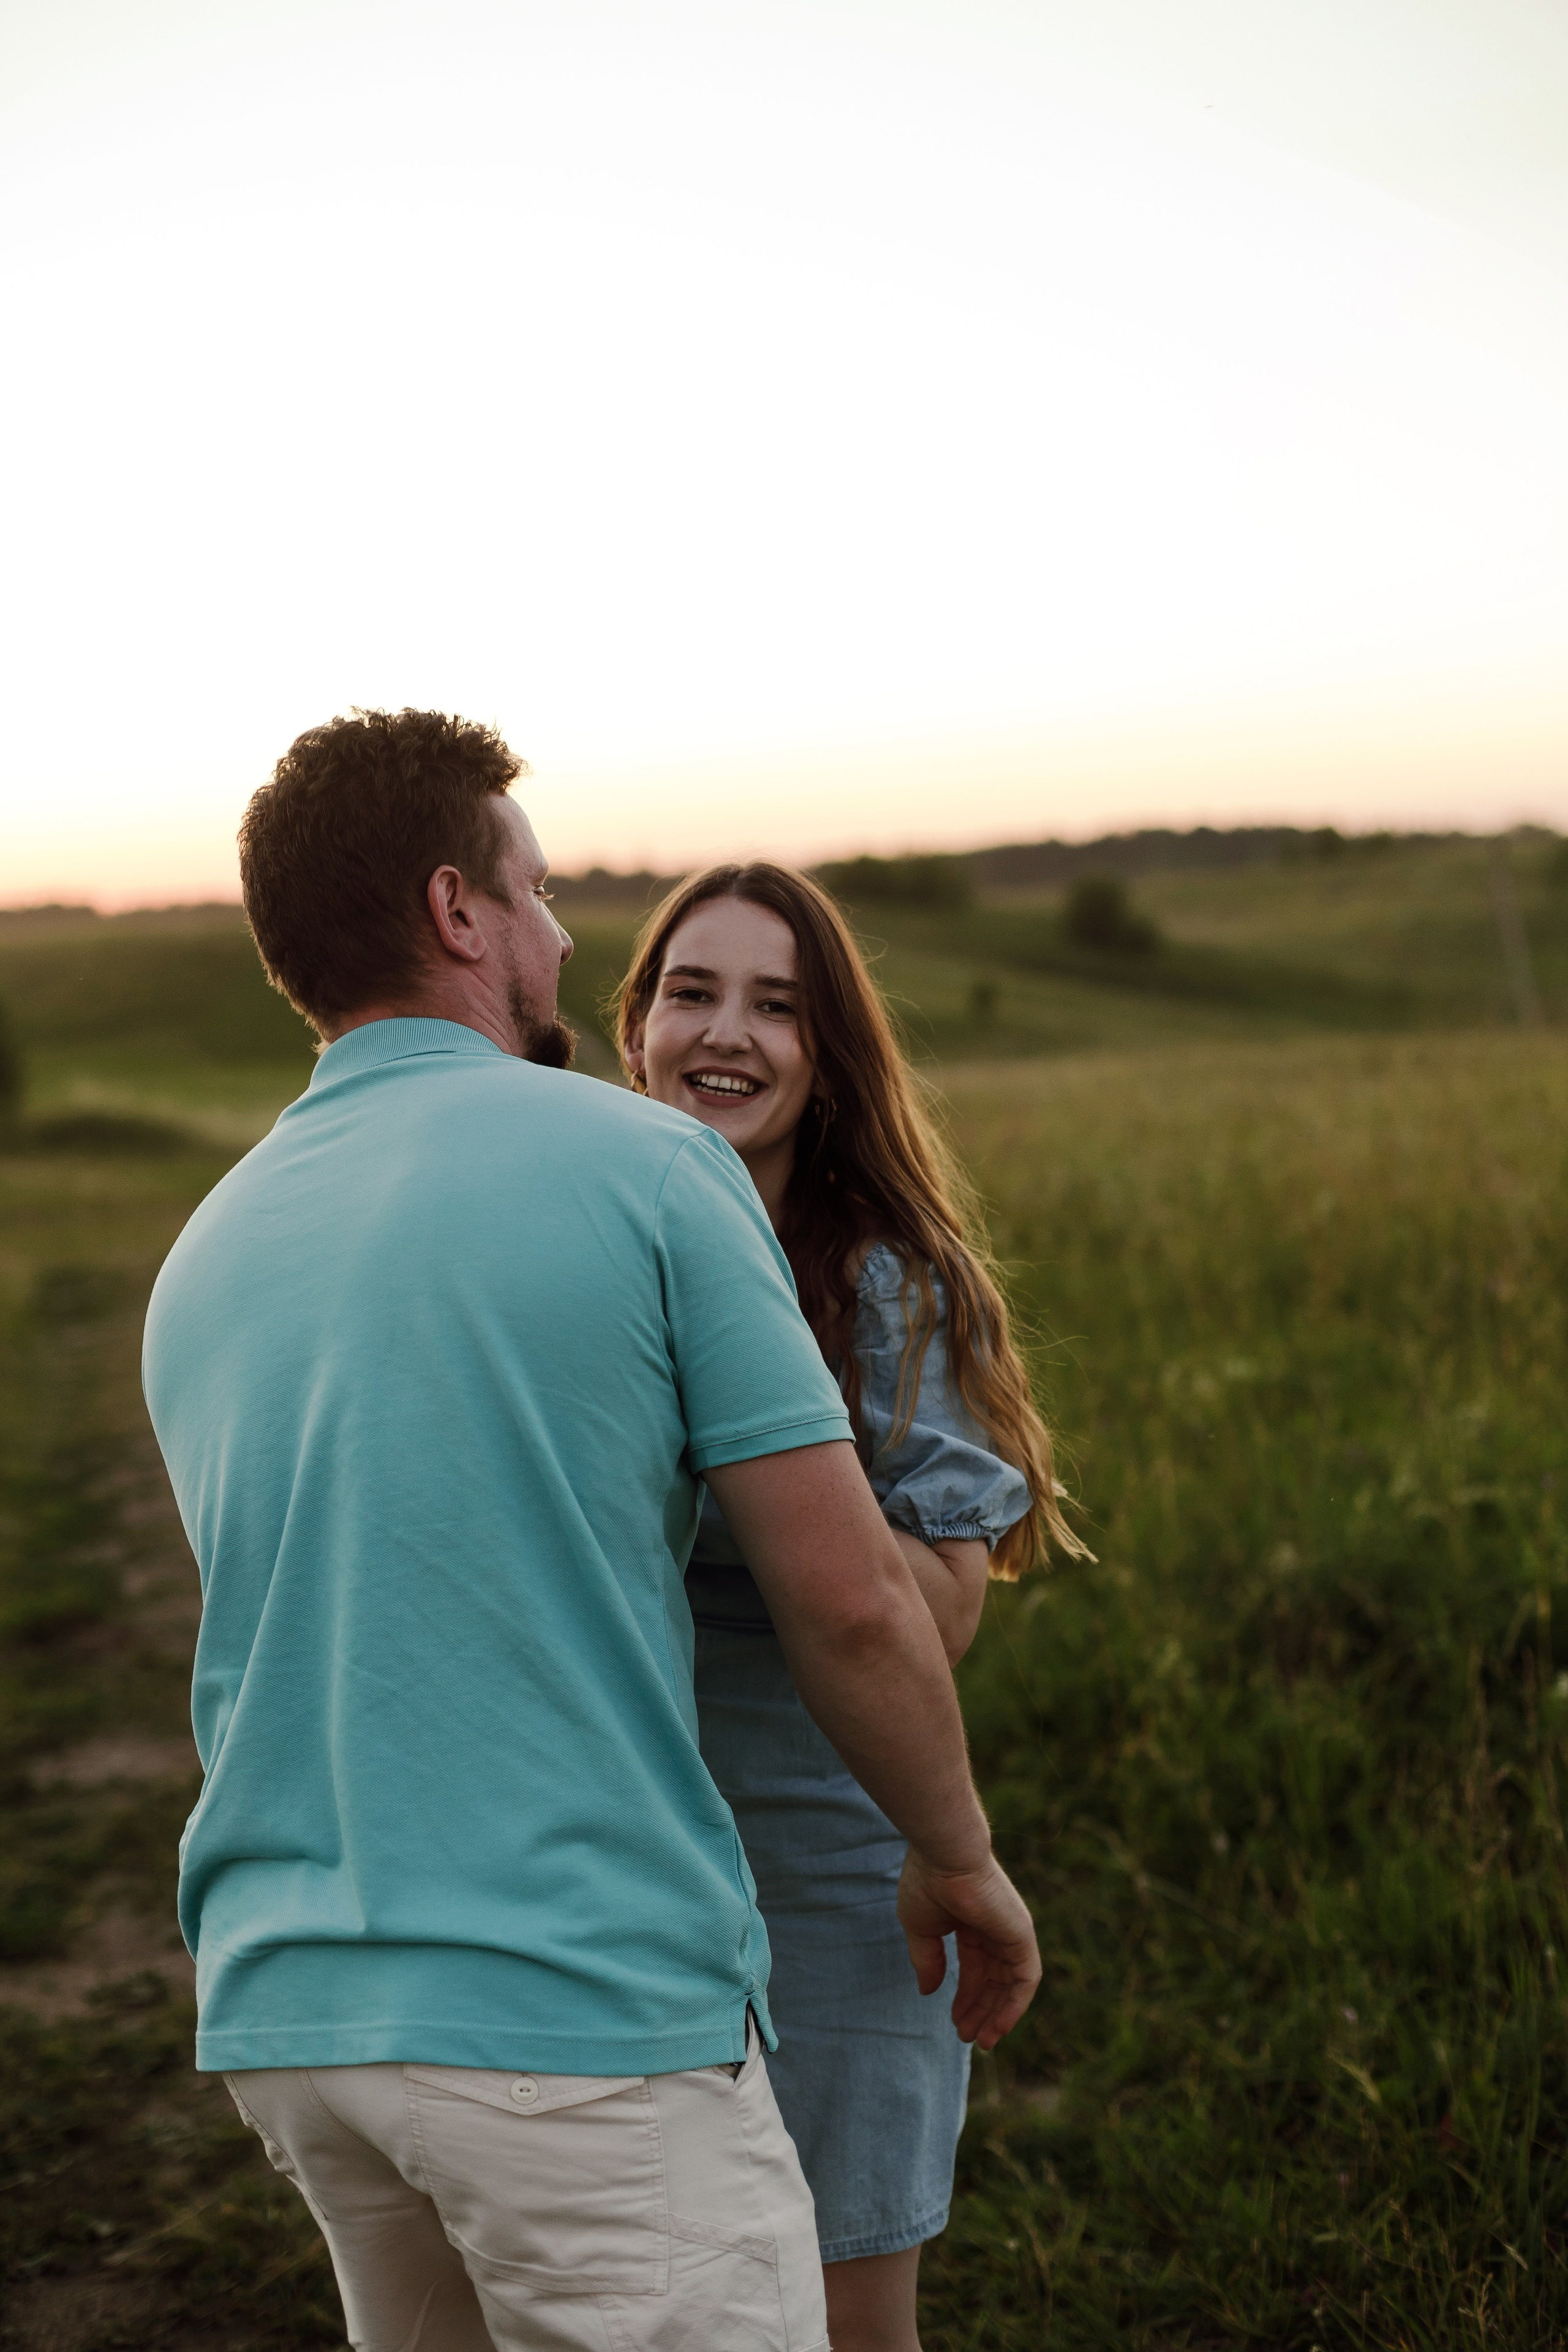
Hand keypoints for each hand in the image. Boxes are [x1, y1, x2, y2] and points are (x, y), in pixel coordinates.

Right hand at [897, 1848, 1041, 2049]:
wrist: (945, 1856)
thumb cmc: (927, 1883)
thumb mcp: (920, 1928)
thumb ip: (927, 1960)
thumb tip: (928, 1992)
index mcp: (971, 1922)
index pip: (975, 1967)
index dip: (965, 1996)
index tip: (954, 2021)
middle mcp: (995, 1928)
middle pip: (993, 1979)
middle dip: (981, 2010)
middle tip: (967, 2037)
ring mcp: (1011, 1932)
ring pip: (1011, 1984)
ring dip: (997, 2015)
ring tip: (980, 2041)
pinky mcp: (1022, 1936)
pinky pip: (1026, 1980)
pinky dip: (1015, 2006)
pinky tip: (998, 2027)